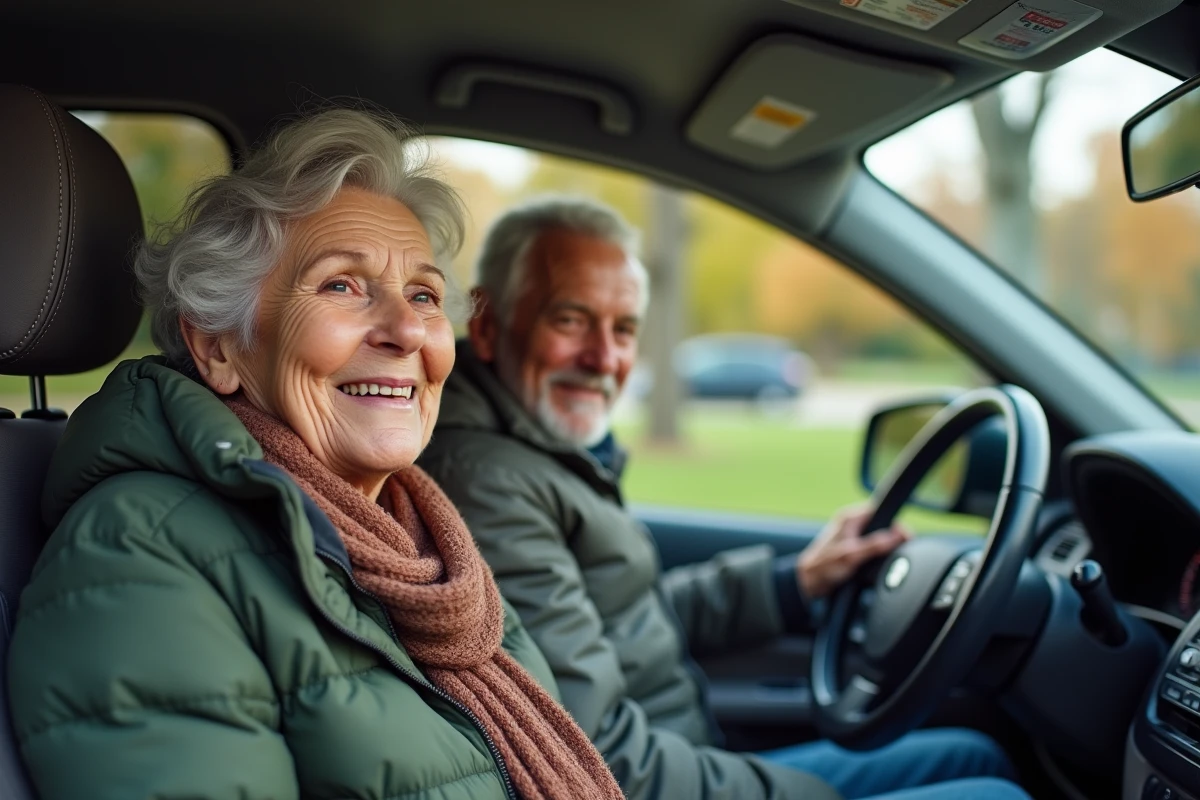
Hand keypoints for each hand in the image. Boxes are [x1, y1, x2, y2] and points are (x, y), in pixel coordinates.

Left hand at [796, 505, 910, 598]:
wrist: (809, 582)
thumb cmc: (823, 567)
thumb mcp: (852, 555)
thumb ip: (874, 545)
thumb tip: (896, 536)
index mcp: (849, 518)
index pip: (880, 511)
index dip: (894, 523)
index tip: (905, 535)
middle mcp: (850, 523)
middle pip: (881, 524)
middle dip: (892, 536)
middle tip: (901, 548)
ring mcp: (851, 535)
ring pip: (877, 536)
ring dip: (884, 546)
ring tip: (890, 556)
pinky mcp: (852, 547)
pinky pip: (871, 547)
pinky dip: (877, 554)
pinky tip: (879, 562)